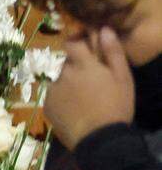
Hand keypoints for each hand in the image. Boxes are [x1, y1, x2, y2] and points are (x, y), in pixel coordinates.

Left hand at [44, 27, 134, 150]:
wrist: (98, 140)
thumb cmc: (115, 106)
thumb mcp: (123, 78)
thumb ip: (113, 52)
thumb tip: (103, 29)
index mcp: (83, 65)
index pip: (71, 42)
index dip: (76, 41)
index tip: (84, 46)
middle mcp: (63, 74)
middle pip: (68, 64)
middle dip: (78, 68)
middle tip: (92, 83)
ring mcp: (53, 90)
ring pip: (61, 80)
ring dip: (70, 84)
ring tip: (85, 100)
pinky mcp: (47, 106)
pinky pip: (55, 96)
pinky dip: (63, 99)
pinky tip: (75, 110)